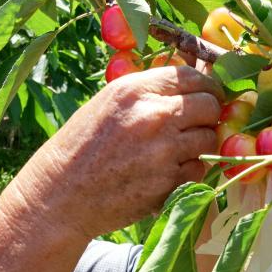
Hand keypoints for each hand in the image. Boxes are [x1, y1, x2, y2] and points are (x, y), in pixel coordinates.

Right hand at [13, 65, 223, 239]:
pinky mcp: (169, 182)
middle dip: (209, 115)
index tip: (208, 95)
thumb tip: (193, 81)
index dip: (206, 86)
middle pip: (209, 106)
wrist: (62, 194)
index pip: (190, 77)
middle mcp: (153, 115)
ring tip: (175, 150)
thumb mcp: (109, 104)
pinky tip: (165, 172)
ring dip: (200, 145)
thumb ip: (148, 92)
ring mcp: (164, 151)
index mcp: (134, 90)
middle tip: (198, 124)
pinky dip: (189, 171)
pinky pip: (199, 170)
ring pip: (209, 139)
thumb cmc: (83, 146)